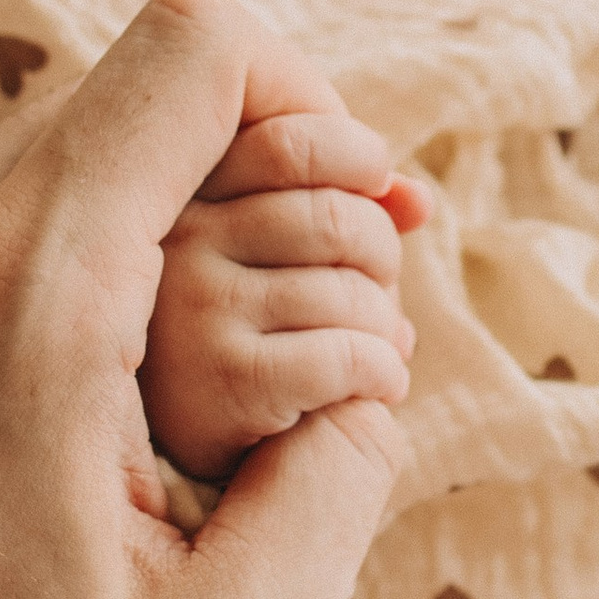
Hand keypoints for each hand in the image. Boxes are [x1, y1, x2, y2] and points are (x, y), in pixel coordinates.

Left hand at [0, 0, 401, 598]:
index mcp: (23, 286)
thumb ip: (340, 478)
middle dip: (208, 180)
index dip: (299, 94)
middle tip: (257, 315)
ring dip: (87, 217)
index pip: (193, 46)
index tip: (335, 202)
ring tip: (124, 371)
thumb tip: (367, 375)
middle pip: (104, 96)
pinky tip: (6, 385)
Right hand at [141, 104, 429, 482]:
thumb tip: (420, 199)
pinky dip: (385, 373)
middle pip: (336, 216)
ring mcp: (196, 310)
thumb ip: (341, 204)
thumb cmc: (245, 332)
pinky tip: (379, 387)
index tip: (377, 188)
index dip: (358, 156)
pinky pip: (347, 356)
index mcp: (188, 195)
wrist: (181, 456)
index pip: (290, 142)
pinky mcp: (223, 380)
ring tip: (376, 347)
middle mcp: (178, 243)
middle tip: (380, 291)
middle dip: (383, 255)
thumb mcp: (275, 251)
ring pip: (349, 291)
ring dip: (387, 326)